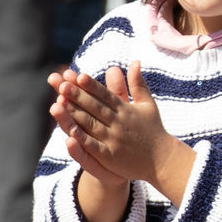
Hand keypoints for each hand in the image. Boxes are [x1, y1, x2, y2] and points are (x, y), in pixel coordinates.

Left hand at [50, 61, 181, 186]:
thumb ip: (138, 84)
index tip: (78, 76)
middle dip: (78, 96)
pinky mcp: (111, 157)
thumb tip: (135, 61)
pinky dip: (82, 141)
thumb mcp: (148, 105)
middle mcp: (119, 123)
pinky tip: (68, 134)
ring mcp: (115, 140)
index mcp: (126, 110)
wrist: (163, 160)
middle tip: (62, 84)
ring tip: (59, 103)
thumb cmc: (154, 131)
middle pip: (95, 107)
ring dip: (74, 114)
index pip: (105, 95)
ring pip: (91, 125)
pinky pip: (94, 147)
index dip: (91, 85)